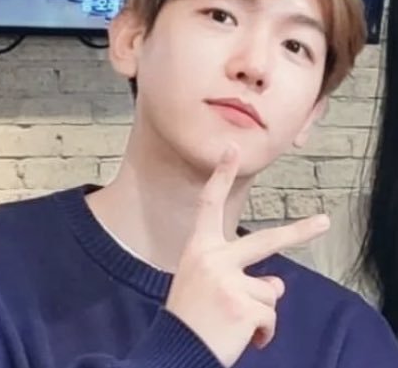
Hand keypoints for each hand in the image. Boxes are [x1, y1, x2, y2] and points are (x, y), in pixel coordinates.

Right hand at [166, 145, 329, 366]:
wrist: (172, 353)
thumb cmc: (187, 317)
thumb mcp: (202, 284)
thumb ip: (236, 274)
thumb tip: (277, 283)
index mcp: (198, 249)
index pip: (209, 204)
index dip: (221, 175)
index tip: (231, 149)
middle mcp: (213, 258)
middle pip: (266, 240)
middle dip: (299, 232)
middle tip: (324, 222)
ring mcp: (229, 280)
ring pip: (269, 291)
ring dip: (260, 312)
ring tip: (233, 324)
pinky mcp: (244, 306)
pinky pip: (270, 317)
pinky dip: (262, 334)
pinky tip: (242, 340)